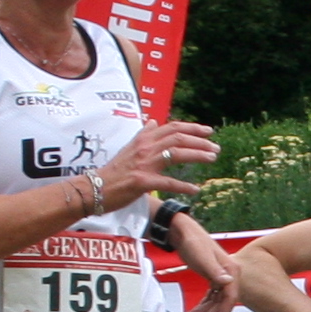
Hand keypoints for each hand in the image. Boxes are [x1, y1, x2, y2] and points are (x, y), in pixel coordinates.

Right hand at [101, 121, 218, 202]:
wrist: (95, 188)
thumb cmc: (114, 171)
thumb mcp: (128, 148)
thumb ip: (143, 135)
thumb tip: (152, 122)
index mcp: (143, 139)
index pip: (172, 127)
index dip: (192, 128)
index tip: (208, 131)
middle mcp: (145, 148)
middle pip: (178, 138)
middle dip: (200, 141)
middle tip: (215, 147)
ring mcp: (144, 164)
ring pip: (176, 154)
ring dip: (197, 155)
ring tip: (212, 159)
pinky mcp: (142, 182)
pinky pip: (167, 183)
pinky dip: (183, 186)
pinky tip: (196, 189)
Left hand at [172, 219, 236, 311]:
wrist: (183, 232)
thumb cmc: (194, 242)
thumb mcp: (203, 257)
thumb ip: (215, 271)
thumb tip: (227, 283)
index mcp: (231, 270)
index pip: (230, 296)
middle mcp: (229, 275)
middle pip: (223, 301)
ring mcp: (221, 276)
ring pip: (216, 300)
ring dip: (205, 311)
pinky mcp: (212, 277)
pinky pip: (210, 296)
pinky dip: (202, 305)